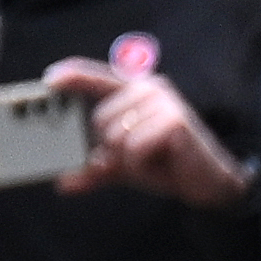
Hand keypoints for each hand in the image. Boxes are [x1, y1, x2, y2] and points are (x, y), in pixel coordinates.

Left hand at [43, 56, 244, 208]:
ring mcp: (164, 103)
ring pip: (116, 136)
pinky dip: (143, 166)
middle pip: (100, 120)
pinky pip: (134, 147)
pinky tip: (163, 164)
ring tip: (155, 161)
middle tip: (140, 158)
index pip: (97, 76)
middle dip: (112, 149)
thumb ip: (96, 169)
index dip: (73, 76)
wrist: (211, 184)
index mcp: (137, 91)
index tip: (49, 80)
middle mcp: (150, 90)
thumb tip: (64, 182)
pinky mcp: (174, 121)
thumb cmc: (170, 166)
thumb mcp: (126, 165)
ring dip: (129, 160)